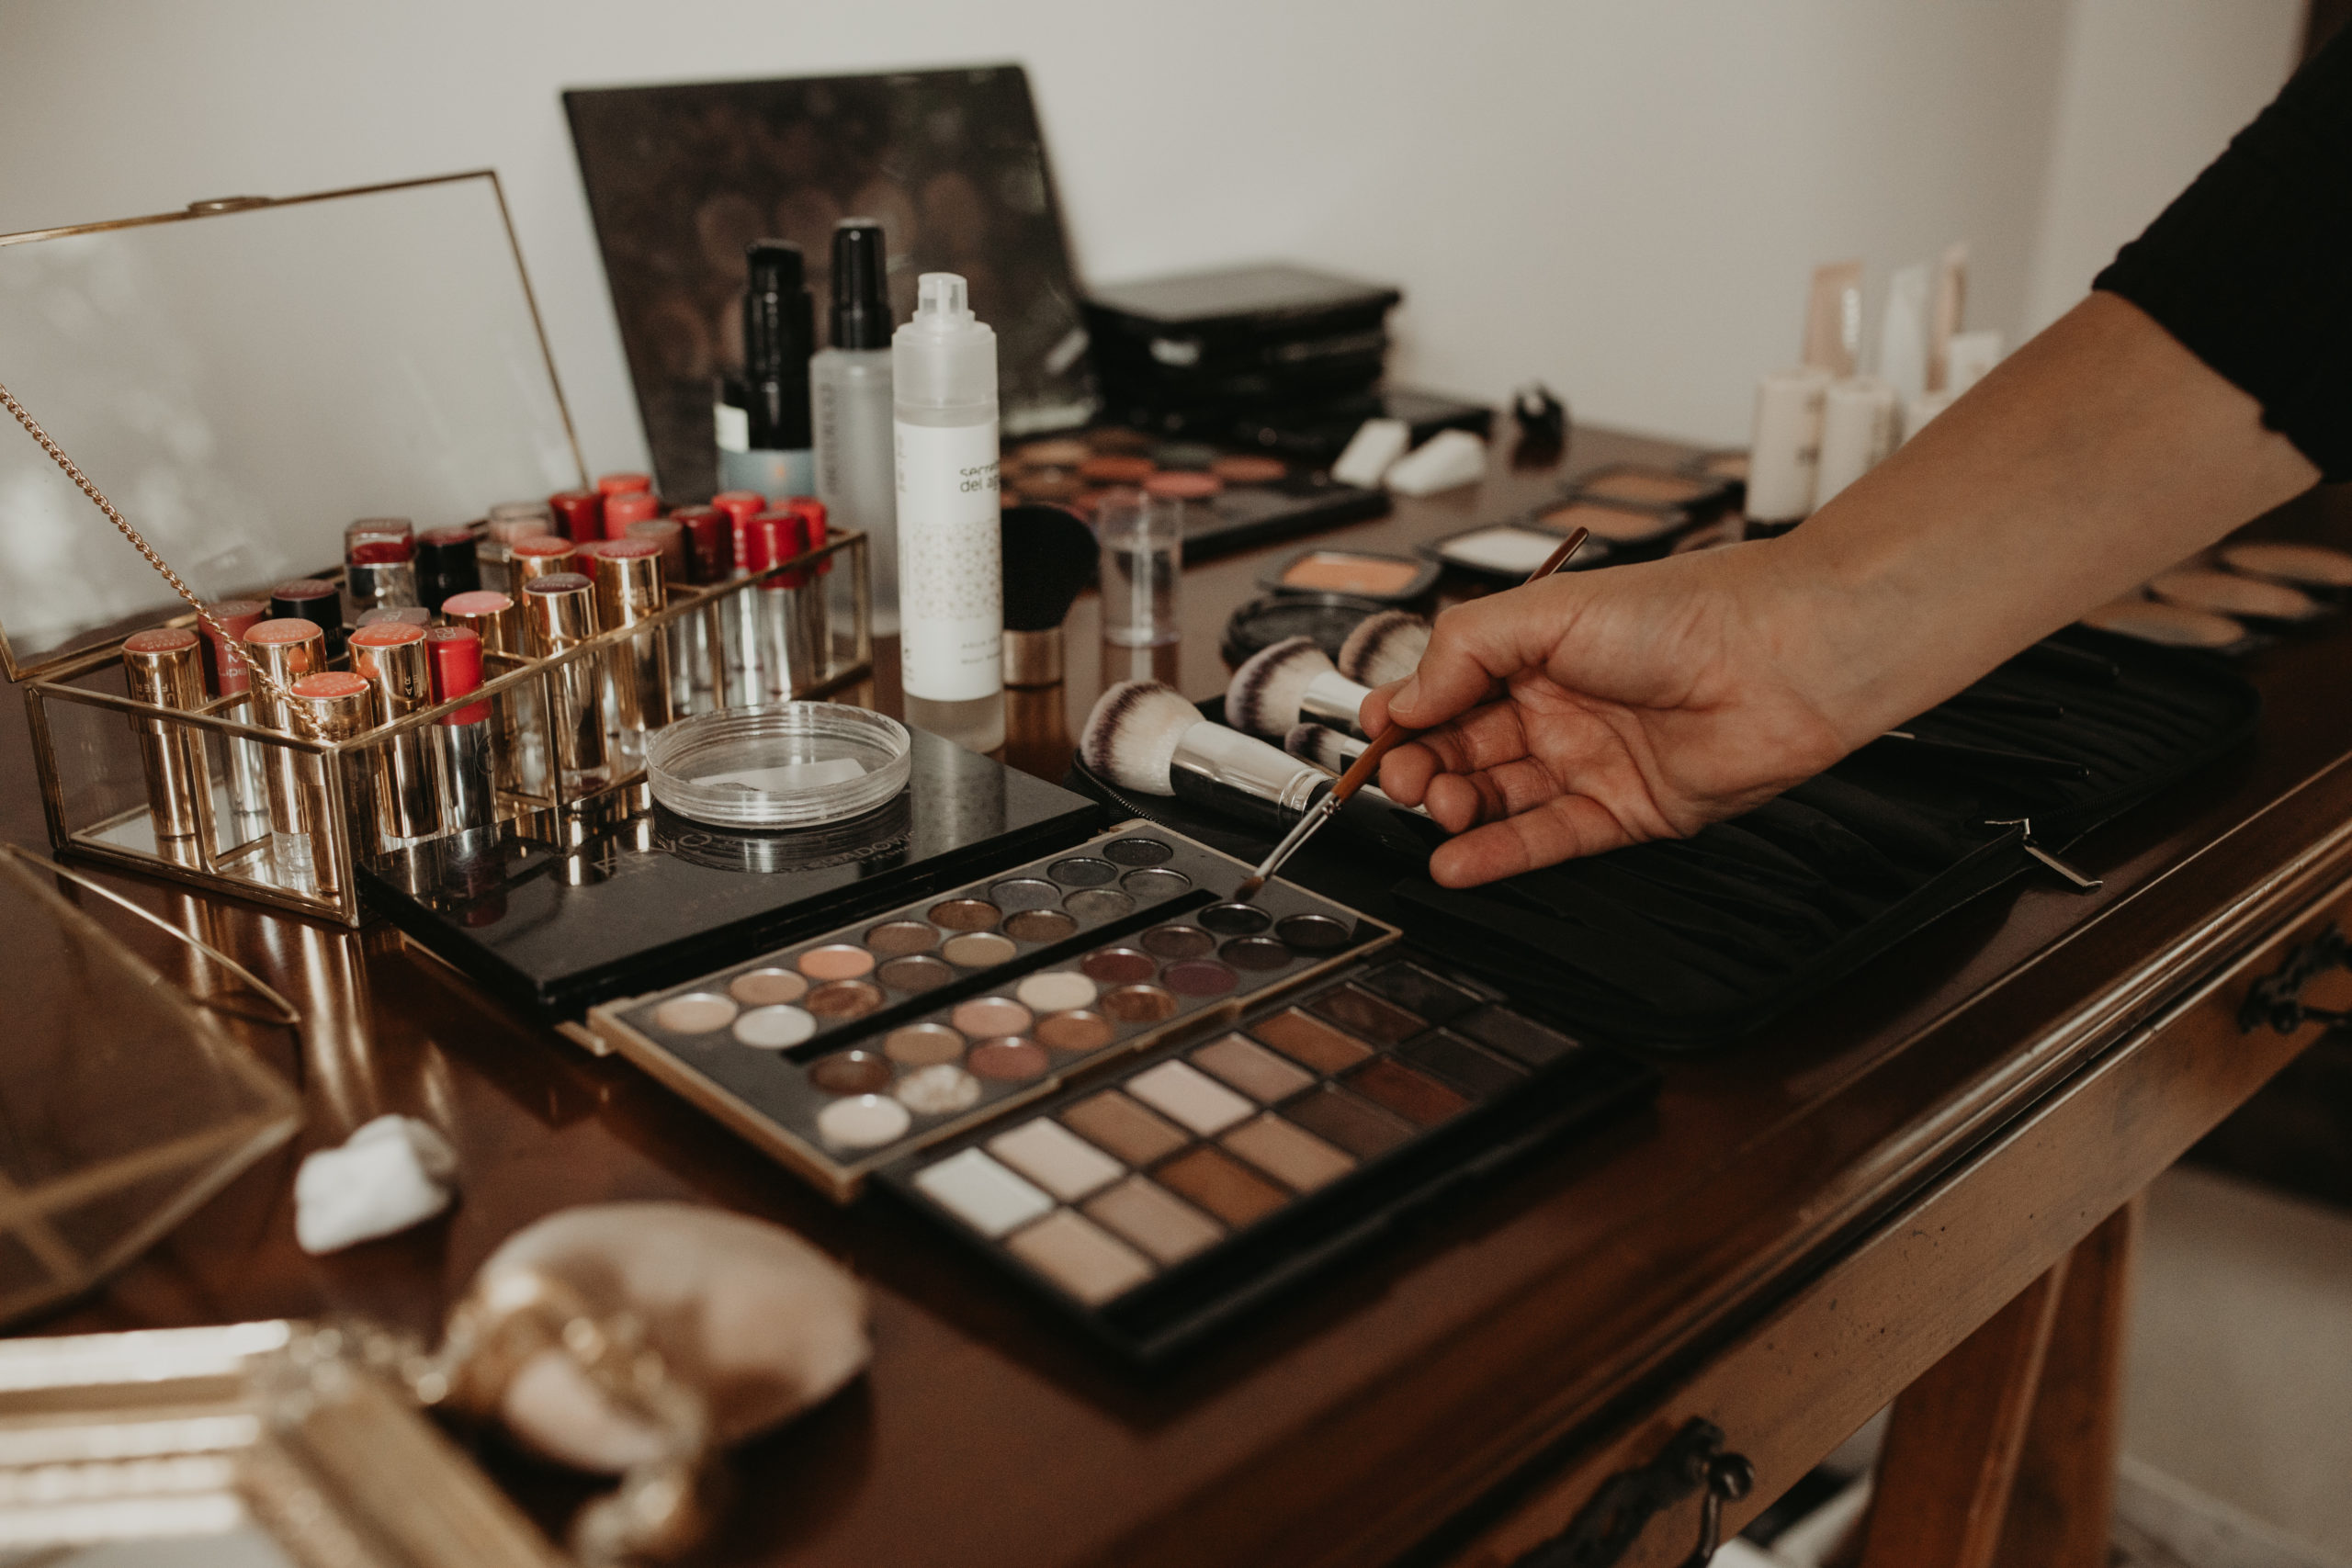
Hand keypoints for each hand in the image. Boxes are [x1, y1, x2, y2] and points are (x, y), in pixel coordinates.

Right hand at [1366, 542, 1852, 887]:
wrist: (1779, 658)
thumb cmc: (1683, 613)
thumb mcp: (1543, 610)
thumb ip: (1461, 651)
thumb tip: (1401, 700)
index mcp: (1535, 647)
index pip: (1447, 688)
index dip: (1407, 713)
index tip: (1374, 732)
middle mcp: (1559, 703)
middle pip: (1464, 748)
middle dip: (1422, 765)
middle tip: (1401, 777)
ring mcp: (1590, 759)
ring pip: (1500, 797)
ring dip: (1455, 807)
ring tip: (1436, 808)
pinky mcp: (1624, 811)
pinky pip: (1548, 840)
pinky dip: (1498, 855)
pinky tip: (1456, 862)